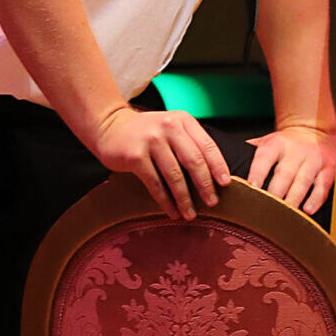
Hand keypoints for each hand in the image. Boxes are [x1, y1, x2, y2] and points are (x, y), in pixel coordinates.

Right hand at [95, 107, 230, 220]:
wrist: (110, 127)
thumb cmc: (147, 132)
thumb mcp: (171, 128)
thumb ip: (190, 143)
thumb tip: (213, 175)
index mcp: (183, 120)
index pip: (207, 145)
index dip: (218, 166)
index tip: (225, 183)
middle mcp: (169, 127)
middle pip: (194, 161)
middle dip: (205, 185)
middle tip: (212, 202)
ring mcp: (151, 141)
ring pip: (174, 175)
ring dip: (185, 198)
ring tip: (191, 214)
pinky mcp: (135, 157)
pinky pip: (155, 183)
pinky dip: (165, 200)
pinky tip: (172, 211)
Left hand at [246, 124, 335, 214]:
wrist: (314, 129)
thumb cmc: (285, 143)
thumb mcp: (266, 142)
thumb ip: (249, 155)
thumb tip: (222, 170)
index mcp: (277, 144)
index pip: (265, 158)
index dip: (258, 172)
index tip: (251, 187)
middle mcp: (296, 151)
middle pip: (285, 173)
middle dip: (275, 192)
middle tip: (265, 210)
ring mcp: (314, 160)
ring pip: (303, 181)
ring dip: (293, 199)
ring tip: (285, 215)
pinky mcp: (328, 170)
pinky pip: (322, 186)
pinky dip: (315, 199)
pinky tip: (308, 210)